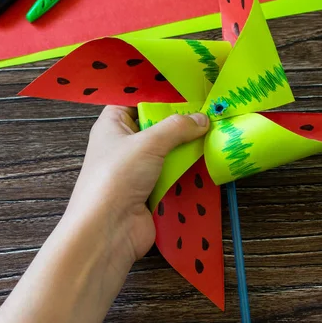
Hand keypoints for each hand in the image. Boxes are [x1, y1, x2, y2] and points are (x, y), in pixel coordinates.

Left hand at [67, 105, 209, 260]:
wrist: (108, 230)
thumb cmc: (116, 177)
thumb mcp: (148, 143)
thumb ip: (177, 127)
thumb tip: (202, 118)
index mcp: (113, 124)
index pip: (137, 101)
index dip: (161, 96)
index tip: (189, 91)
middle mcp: (123, 144)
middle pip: (157, 126)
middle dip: (180, 123)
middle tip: (208, 113)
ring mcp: (137, 169)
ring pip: (168, 151)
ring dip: (186, 148)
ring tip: (213, 134)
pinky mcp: (150, 190)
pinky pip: (172, 173)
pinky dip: (186, 170)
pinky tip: (207, 160)